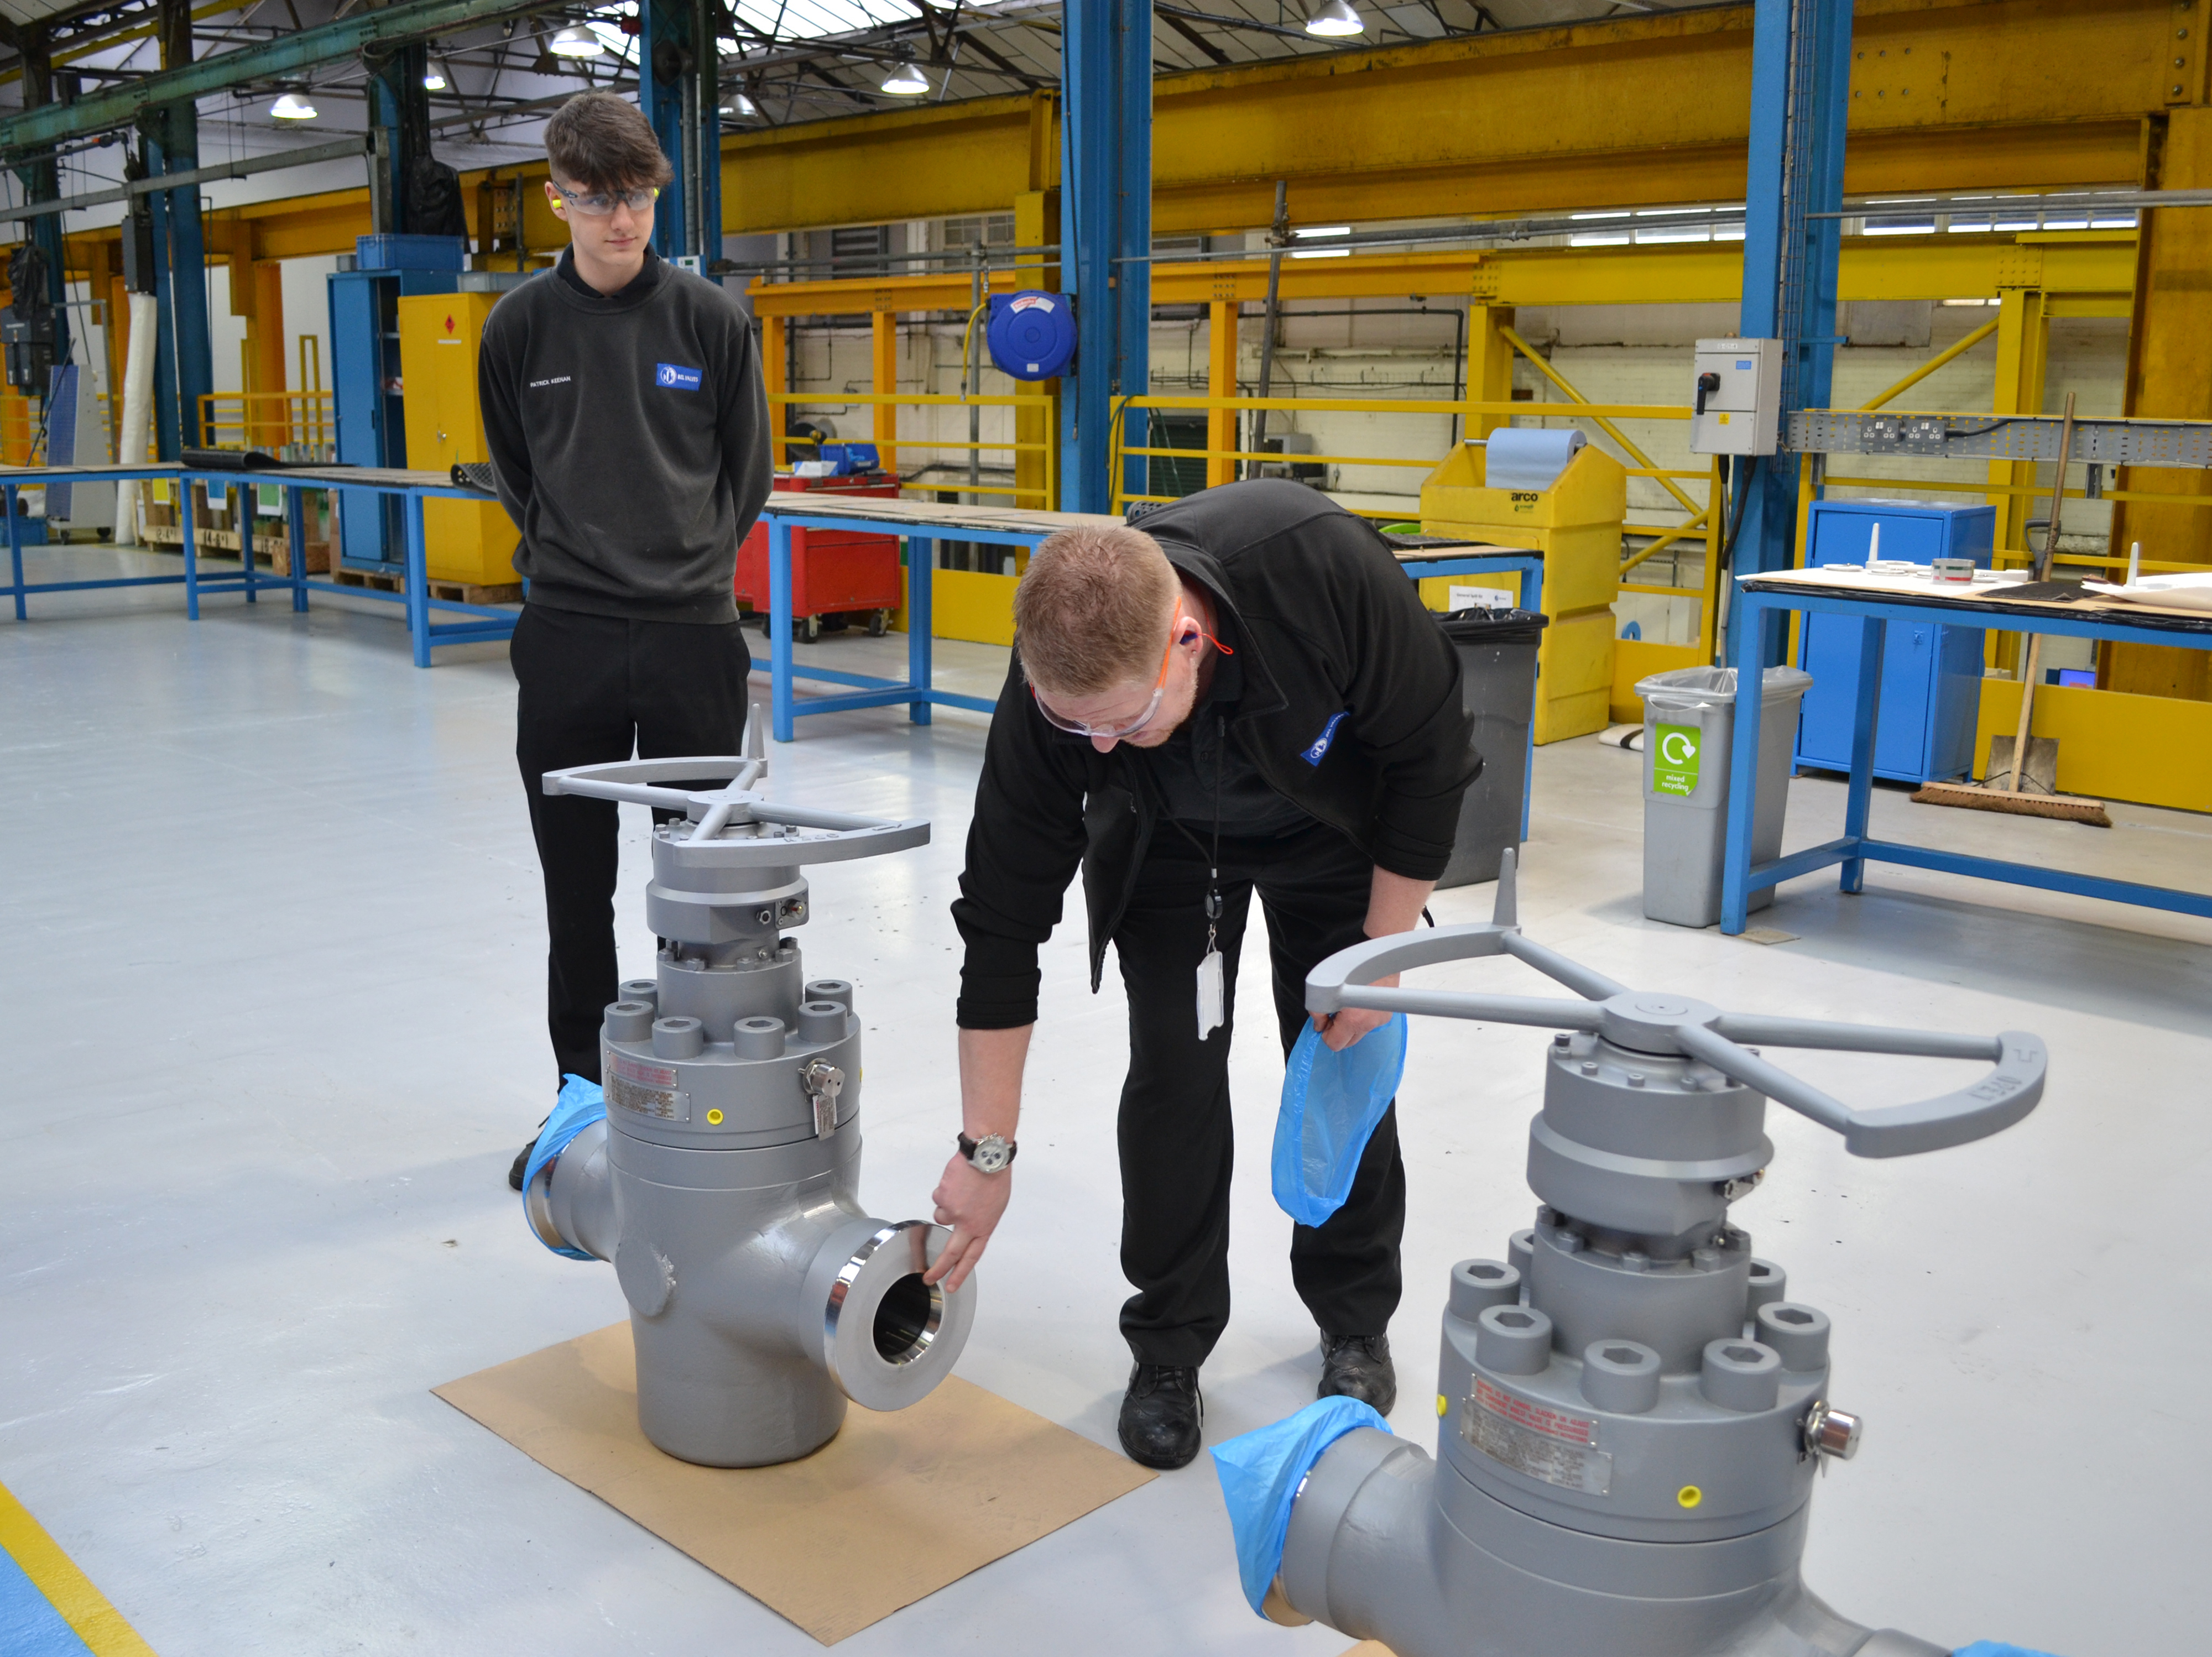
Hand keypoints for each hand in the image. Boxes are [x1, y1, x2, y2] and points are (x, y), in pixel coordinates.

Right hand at [923, 1153, 1011, 1291]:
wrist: (986, 1156)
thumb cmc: (995, 1177)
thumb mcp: (996, 1205)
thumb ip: (981, 1220)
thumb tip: (970, 1226)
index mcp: (984, 1227)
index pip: (972, 1257)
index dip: (960, 1273)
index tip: (951, 1285)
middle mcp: (968, 1223)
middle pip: (950, 1253)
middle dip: (938, 1269)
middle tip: (928, 1278)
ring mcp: (954, 1211)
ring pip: (940, 1216)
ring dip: (946, 1207)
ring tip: (959, 1191)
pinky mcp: (943, 1197)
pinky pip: (938, 1197)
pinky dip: (944, 1190)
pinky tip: (956, 1181)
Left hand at [1311, 973, 1399, 1051]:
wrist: (1378, 957)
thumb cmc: (1353, 968)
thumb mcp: (1325, 988)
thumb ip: (1318, 1011)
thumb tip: (1319, 1025)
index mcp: (1354, 1020)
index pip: (1335, 1044)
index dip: (1326, 1034)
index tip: (1326, 1022)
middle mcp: (1370, 1023)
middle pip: (1348, 1042)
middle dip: (1339, 1032)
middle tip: (1335, 1013)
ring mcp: (1380, 1020)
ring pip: (1359, 1032)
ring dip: (1351, 1024)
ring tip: (1348, 1005)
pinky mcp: (1386, 1014)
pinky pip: (1369, 1023)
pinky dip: (1362, 1017)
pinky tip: (1359, 1002)